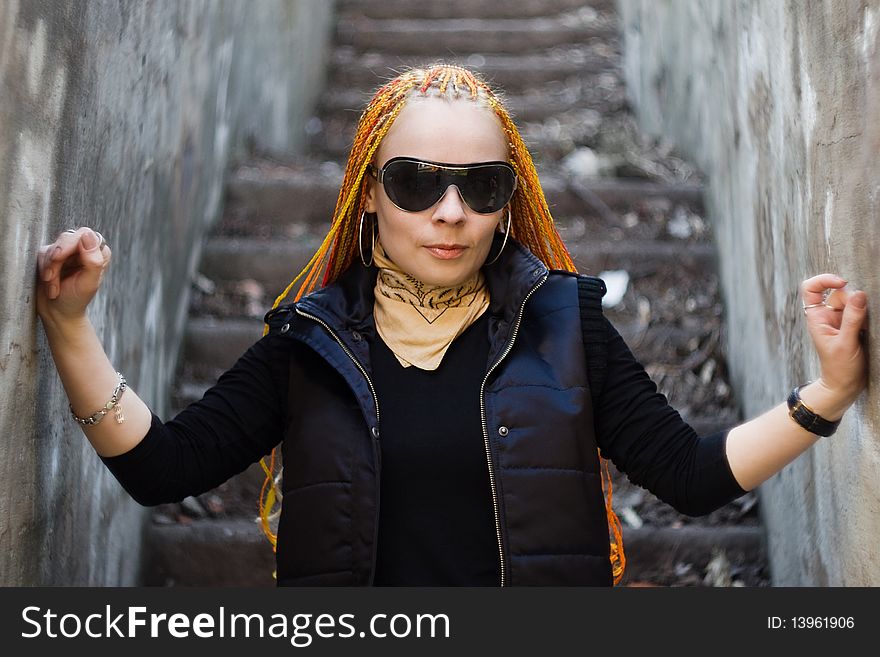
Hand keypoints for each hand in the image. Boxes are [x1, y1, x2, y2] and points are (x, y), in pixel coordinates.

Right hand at [36, 227, 111, 322]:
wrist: (58, 312)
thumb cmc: (76, 300)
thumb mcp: (88, 283)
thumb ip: (93, 260)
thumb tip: (88, 235)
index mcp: (98, 253)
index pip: (86, 234)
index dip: (70, 244)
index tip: (58, 258)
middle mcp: (84, 249)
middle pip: (66, 238)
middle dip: (55, 261)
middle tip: (50, 278)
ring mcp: (67, 251)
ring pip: (52, 248)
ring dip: (49, 270)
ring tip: (54, 289)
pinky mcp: (51, 256)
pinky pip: (42, 254)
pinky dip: (43, 270)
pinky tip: (49, 284)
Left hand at [800, 274, 868, 406]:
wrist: (845, 386)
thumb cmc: (839, 368)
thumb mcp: (846, 343)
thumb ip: (852, 318)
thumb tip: (859, 294)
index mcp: (817, 317)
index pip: (811, 288)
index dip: (825, 280)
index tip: (843, 283)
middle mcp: (827, 315)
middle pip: (840, 293)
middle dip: (853, 302)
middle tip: (860, 322)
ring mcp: (841, 320)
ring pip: (854, 302)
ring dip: (863, 311)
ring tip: (865, 331)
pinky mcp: (854, 326)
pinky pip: (863, 312)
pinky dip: (868, 317)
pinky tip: (868, 332)